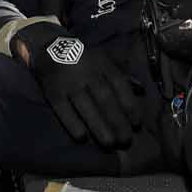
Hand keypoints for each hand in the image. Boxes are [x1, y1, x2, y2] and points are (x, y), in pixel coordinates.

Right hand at [15, 22, 141, 148]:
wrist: (49, 47)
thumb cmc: (84, 58)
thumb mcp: (104, 59)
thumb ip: (122, 75)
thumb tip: (141, 90)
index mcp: (102, 64)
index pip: (120, 85)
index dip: (129, 105)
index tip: (136, 124)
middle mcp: (87, 73)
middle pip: (105, 99)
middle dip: (117, 121)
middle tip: (126, 141)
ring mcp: (69, 83)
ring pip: (86, 106)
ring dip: (98, 126)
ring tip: (109, 144)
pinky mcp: (53, 92)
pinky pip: (63, 110)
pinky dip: (72, 123)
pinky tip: (82, 138)